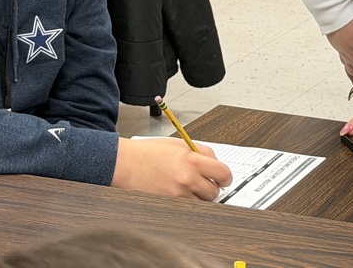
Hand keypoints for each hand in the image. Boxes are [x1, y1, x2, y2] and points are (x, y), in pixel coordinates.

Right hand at [112, 137, 232, 199]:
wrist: (126, 164)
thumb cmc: (149, 152)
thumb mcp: (179, 144)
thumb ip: (200, 152)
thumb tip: (216, 163)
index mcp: (191, 159)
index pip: (223, 172)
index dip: (226, 177)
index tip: (225, 177)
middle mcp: (187, 179)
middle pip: (215, 191)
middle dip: (212, 186)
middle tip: (205, 181)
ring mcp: (178, 195)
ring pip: (202, 201)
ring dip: (200, 195)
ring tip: (188, 185)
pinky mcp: (169, 205)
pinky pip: (188, 207)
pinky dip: (188, 201)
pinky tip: (179, 191)